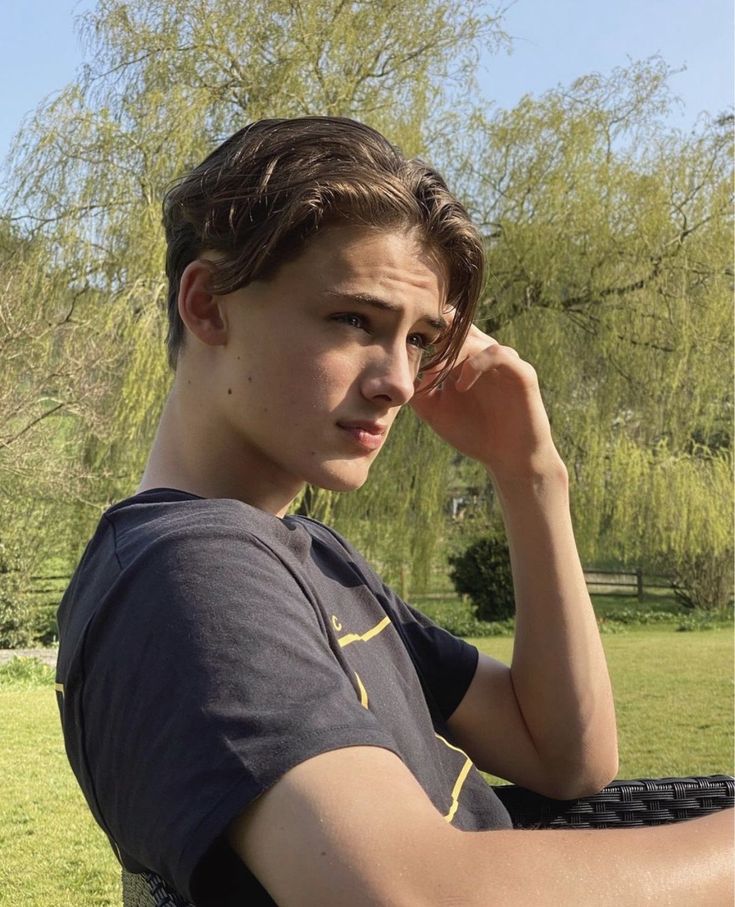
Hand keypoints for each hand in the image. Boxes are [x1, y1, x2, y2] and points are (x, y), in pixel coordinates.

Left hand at [410, 323, 562, 481]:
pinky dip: (475, 364)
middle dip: (435, 339)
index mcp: (464, 360)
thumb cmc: (473, 434)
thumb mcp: (436, 413)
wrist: (508, 458)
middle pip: (458, 327)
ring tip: (435, 374)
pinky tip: (461, 385)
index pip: (445, 331)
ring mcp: (504, 361)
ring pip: (475, 338)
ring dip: (451, 352)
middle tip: (417, 356)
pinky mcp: (521, 372)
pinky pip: (498, 353)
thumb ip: (418, 392)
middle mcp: (484, 355)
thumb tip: (397, 374)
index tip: (404, 351)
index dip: (425, 335)